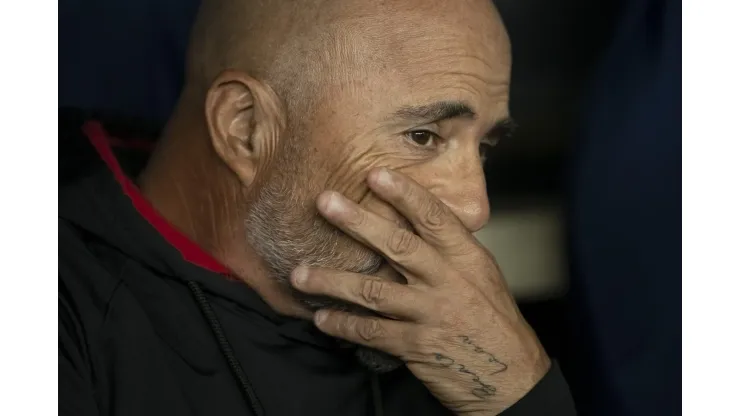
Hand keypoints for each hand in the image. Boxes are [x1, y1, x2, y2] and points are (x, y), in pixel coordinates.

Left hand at [290, 168, 550, 414]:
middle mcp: (448, 281)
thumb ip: (452, 252)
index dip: (404, 194)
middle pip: (397, 245)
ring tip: (299, 273)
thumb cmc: (495, 323)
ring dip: (332, 281)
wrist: (513, 378)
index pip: (434, 218)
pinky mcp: (417, 346)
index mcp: (467, 259)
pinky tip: (322, 318)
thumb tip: (417, 225)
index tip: (376, 174)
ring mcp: (430, 314)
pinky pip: (372, 331)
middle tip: (325, 202)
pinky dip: (344, 324)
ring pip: (373, 291)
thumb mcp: (483, 277)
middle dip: (357, 222)